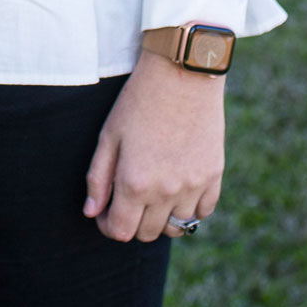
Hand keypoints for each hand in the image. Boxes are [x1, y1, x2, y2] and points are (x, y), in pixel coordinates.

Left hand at [83, 52, 224, 241]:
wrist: (181, 73)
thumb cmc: (139, 100)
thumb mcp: (109, 135)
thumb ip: (98, 178)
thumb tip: (92, 212)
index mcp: (135, 182)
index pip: (121, 231)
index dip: (107, 226)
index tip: (105, 212)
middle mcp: (166, 191)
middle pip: (147, 234)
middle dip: (132, 222)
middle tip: (126, 200)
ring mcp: (194, 185)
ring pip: (177, 227)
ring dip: (161, 219)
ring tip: (152, 196)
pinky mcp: (214, 175)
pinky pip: (203, 212)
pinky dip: (190, 209)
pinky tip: (177, 190)